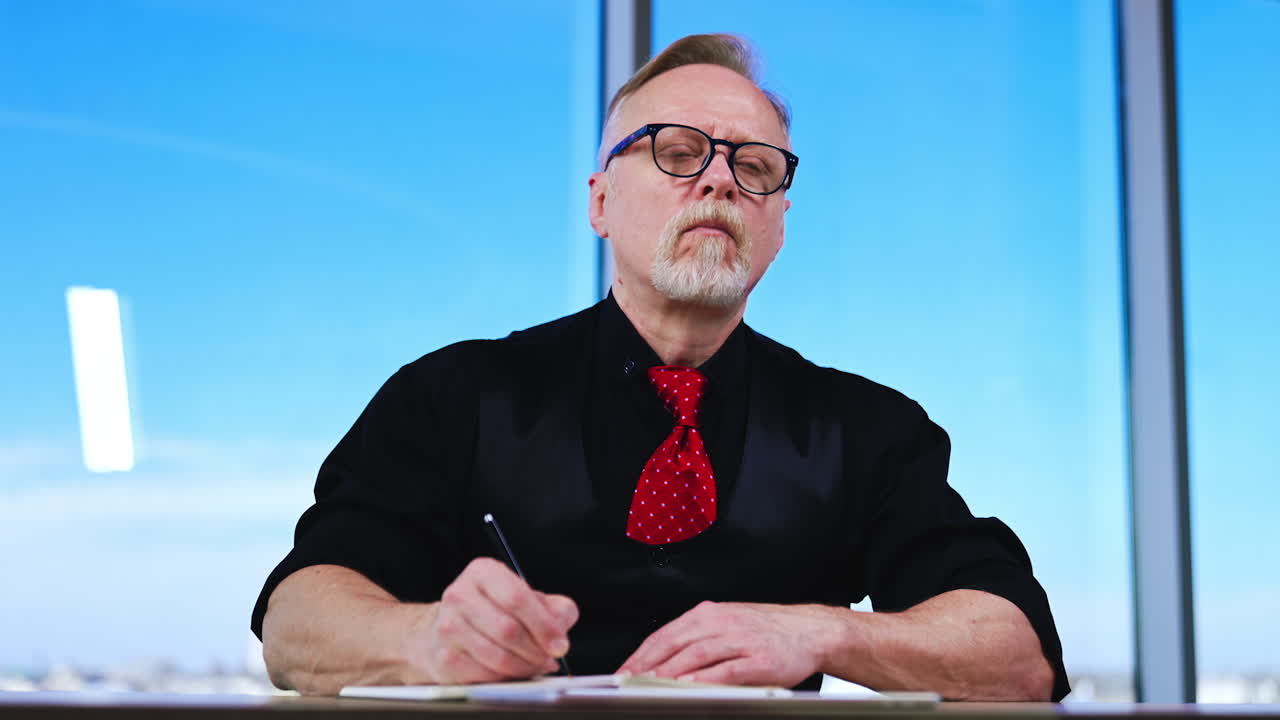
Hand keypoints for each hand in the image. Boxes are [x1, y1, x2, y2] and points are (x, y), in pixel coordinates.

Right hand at [408, 557, 577, 683]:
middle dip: (536, 651)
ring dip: (524, 667)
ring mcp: (447, 627)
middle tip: (550, 660)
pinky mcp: (444, 657)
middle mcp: (460, 595)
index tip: (560, 645)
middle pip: (508, 630)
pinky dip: (505, 678)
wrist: (450, 629)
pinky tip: (513, 672)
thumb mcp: (527, 598)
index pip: (517, 598)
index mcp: (483, 572)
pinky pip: (484, 675)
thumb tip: (561, 628)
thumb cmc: (494, 611)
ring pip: (497, 656)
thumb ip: (554, 608)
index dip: (544, 625)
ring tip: (535, 666)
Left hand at [618, 601, 837, 687]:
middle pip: (674, 643)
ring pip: (696, 655)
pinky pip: (726, 669)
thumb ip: (697, 639)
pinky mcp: (759, 659)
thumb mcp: (728, 624)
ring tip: (648, 685)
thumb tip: (661, 661)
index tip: (622, 671)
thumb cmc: (766, 631)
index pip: (665, 634)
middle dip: (646, 665)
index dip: (640, 654)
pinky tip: (688, 686)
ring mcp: (741, 639)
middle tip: (626, 682)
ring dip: (669, 671)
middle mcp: (722, 622)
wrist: (810, 631)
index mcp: (710, 613)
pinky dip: (704, 678)